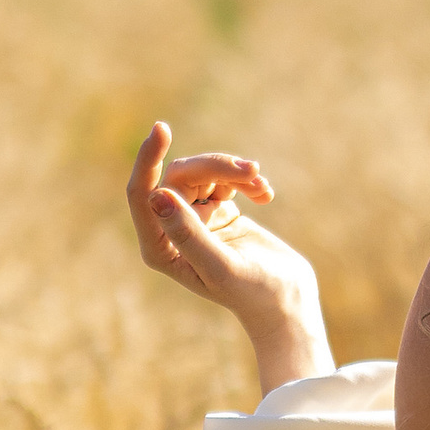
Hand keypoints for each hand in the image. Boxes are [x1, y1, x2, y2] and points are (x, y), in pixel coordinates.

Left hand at [126, 123, 333, 397]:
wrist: (287, 301)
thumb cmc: (253, 292)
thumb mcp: (220, 266)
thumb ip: (189, 233)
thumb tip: (157, 196)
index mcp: (160, 248)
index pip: (143, 194)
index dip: (149, 159)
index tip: (162, 129)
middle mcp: (171, 231)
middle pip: (180, 176)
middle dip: (215, 167)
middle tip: (252, 171)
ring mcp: (195, 219)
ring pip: (203, 172)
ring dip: (234, 172)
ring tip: (262, 183)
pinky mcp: (218, 210)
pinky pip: (224, 178)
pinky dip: (246, 180)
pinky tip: (265, 194)